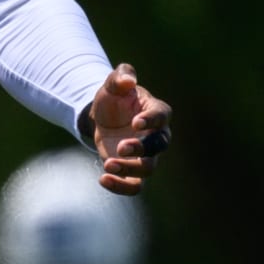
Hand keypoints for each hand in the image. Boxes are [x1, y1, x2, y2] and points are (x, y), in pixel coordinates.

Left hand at [86, 63, 171, 194]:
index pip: (161, 116)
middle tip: (120, 147)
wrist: (103, 117)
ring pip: (148, 168)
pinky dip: (122, 186)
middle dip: (141, 148)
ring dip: (130, 169)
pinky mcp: (132, 169)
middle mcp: (157, 135)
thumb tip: (127, 79)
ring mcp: (146, 154)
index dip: (151, 120)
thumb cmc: (114, 98)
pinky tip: (103, 179)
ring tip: (108, 164)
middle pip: (159, 145)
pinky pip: (135, 185)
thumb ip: (120, 77)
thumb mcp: (113, 84)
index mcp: (156, 111)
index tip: (135, 122)